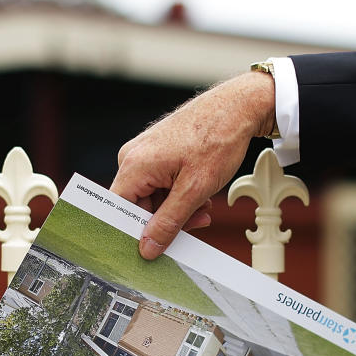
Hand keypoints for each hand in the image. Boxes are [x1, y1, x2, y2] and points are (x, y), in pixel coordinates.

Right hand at [110, 70, 275, 258]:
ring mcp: (145, 154)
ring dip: (178, 208)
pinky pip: (161, 184)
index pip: (118, 210)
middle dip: (166, 220)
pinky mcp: (158, 154)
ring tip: (203, 206)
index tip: (150, 248)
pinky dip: (180, 194)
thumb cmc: (217, 138)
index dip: (132, 231)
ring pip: (153, 197)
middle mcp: (133, 158)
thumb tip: (147, 248)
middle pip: (137, 206)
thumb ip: (168, 222)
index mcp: (134, 165)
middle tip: (195, 223)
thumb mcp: (194, 190)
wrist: (238, 107)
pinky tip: (200, 194)